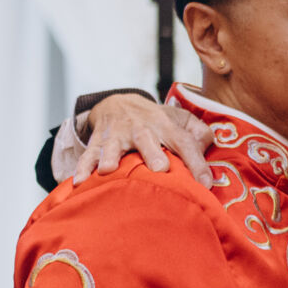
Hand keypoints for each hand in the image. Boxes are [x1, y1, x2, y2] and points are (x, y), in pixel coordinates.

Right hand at [74, 93, 216, 186]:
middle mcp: (142, 129)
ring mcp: (118, 135)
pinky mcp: (98, 141)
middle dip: (152, 153)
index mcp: (165, 126)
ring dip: (110, 156)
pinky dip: (83, 166)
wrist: (120, 103)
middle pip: (147, 140)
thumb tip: (207, 146)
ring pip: (113, 145)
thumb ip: (198, 132)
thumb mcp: (180, 120)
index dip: (197, 162)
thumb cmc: (157, 120)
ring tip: (108, 169)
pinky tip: (80, 181)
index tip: (206, 184)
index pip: (185, 142)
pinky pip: (89, 154)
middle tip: (160, 169)